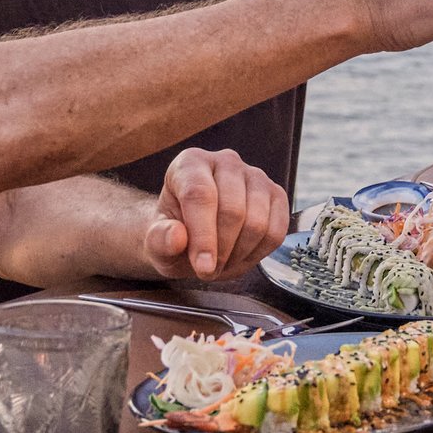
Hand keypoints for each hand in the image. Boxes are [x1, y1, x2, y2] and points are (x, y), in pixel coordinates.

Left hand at [144, 147, 287, 279]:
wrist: (192, 234)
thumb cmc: (173, 234)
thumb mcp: (155, 243)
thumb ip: (159, 240)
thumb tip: (177, 237)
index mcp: (190, 163)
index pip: (200, 195)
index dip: (203, 236)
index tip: (203, 268)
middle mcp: (225, 161)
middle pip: (232, 211)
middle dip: (221, 250)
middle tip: (208, 270)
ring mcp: (255, 176)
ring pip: (257, 222)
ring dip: (239, 254)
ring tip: (222, 262)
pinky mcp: (276, 195)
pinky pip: (276, 231)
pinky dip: (259, 253)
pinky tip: (241, 255)